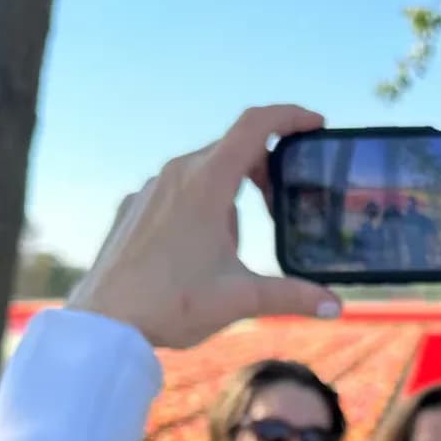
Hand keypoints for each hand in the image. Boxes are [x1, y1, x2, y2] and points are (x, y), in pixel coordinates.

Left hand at [67, 104, 340, 348]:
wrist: (105, 324)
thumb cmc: (171, 304)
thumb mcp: (241, 299)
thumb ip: (293, 296)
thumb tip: (335, 306)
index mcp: (207, 183)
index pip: (255, 125)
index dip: (290, 117)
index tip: (315, 124)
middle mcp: (176, 174)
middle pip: (234, 150)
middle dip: (266, 174)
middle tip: (281, 210)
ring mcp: (151, 189)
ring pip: (205, 172)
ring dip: (232, 197)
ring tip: (234, 246)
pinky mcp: (134, 207)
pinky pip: (177, 192)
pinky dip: (201, 207)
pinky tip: (199, 251)